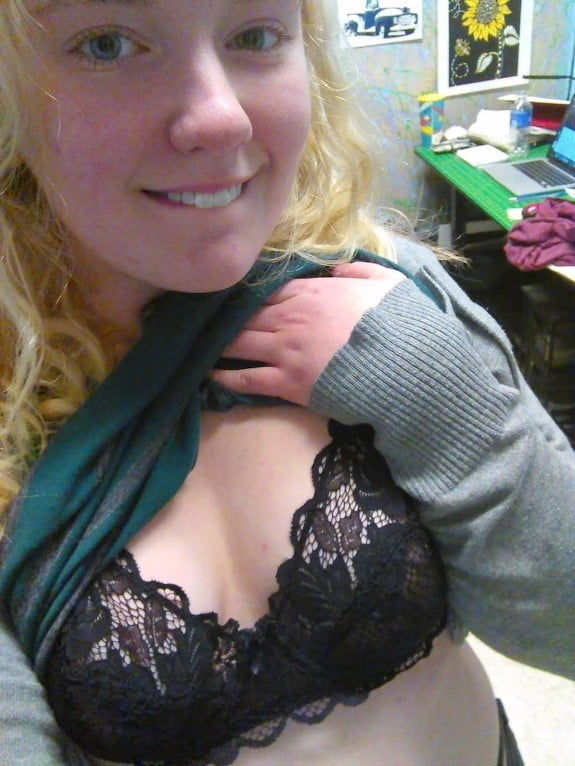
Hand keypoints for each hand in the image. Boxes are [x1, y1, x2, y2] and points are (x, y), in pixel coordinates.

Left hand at [210, 261, 404, 406]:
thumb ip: (356, 271)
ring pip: (241, 342)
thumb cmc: (398, 322)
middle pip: (248, 315)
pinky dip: (227, 375)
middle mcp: (290, 318)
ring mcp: (285, 351)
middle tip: (207, 320)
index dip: (251, 295)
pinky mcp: (287, 382)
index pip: (269, 290)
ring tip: (201, 344)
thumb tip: (335, 268)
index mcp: (312, 292)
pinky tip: (209, 374)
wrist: (403, 364)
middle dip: (228, 317)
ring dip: (220, 342)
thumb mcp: (385, 282)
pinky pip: (248, 377)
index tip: (237, 298)